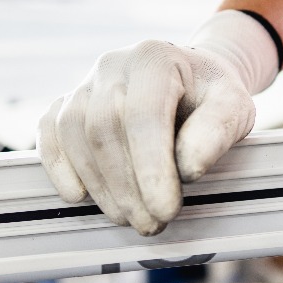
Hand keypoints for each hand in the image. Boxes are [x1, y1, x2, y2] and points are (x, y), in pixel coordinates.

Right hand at [36, 12, 278, 235]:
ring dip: (98, 185)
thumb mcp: (234, 106)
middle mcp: (111, 65)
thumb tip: (188, 168)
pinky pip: (48, 133)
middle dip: (126, 186)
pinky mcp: (65, 104)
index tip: (165, 210)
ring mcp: (83, 84)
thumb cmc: (210, 97)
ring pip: (73, 134)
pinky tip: (78, 196)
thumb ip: (218, 131)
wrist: (187, 78)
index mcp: (154, 58)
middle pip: (104, 129)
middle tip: (150, 224)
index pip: (143, 116)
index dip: (151, 168)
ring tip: (128, 217)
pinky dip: (57, 166)